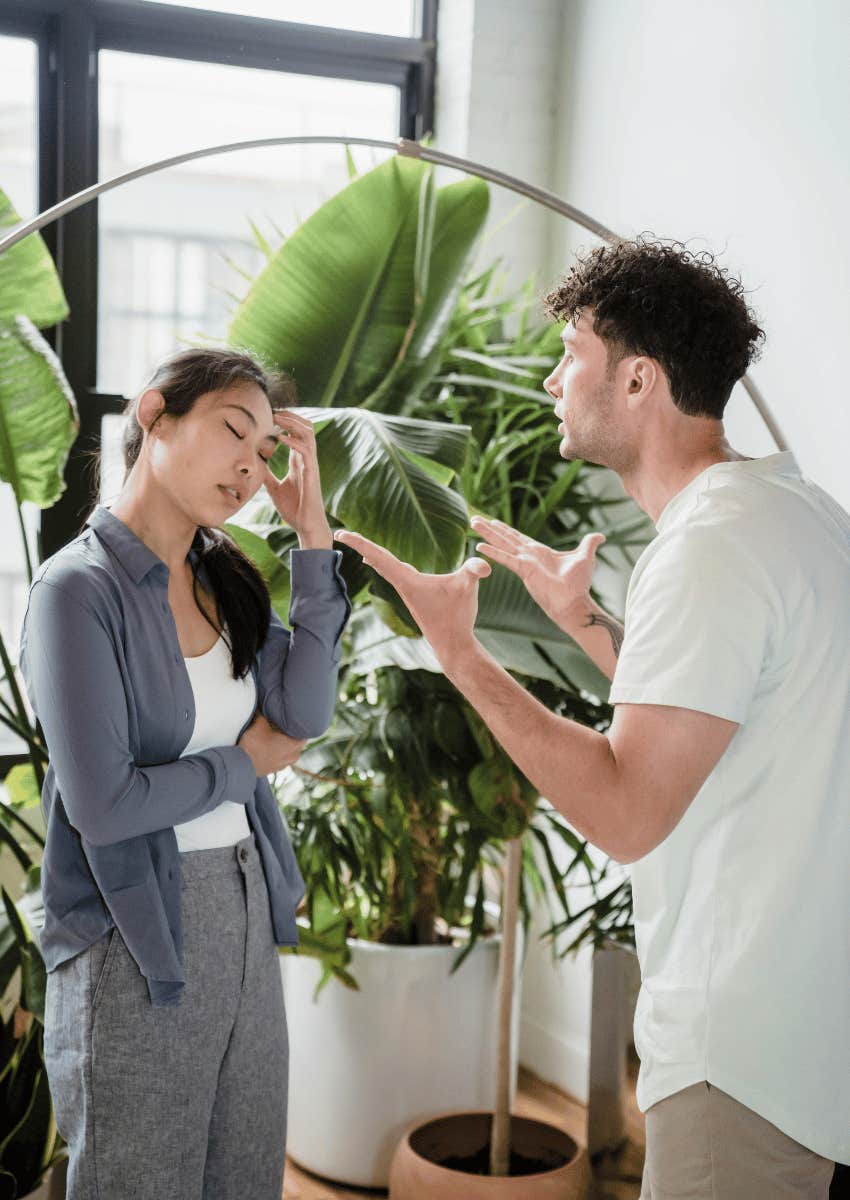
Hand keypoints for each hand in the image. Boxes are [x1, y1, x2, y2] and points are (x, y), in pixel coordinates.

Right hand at [238, 712, 307, 776]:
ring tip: (274, 733)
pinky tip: (267, 745)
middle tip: (281, 723)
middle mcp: (292, 757)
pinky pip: (280, 757)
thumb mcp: (259, 723)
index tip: (291, 718)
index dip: (297, 724)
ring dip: (283, 743)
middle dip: (290, 733)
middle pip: (296, 741)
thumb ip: (266, 713)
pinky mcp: (273, 769)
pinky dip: (277, 751)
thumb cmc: (252, 744)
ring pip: (289, 750)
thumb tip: (266, 704)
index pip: (303, 732)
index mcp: (294, 745)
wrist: (238, 765)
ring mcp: (283, 765)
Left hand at [263, 409, 327, 537]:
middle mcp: (306, 459)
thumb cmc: (294, 508)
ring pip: (308, 434)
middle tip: (272, 410)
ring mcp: (310, 465)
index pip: (295, 433)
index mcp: (299, 461)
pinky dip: (294, 442)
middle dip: (290, 416)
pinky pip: (306, 451)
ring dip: (293, 423)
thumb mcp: (275, 488)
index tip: (269, 415)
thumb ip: (267, 475)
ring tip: (277, 418)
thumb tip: (255, 467)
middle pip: (305, 427)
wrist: (306, 525)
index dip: (285, 421)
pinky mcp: (312, 473)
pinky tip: (280, 438)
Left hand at [332, 530, 490, 661]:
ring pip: (384, 567)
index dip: (360, 542)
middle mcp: (402, 584)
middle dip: (360, 544)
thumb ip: (474, 571)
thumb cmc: (457, 616)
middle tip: (340, 532)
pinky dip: (385, 563)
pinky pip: (394, 573)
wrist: (452, 644)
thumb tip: (484, 564)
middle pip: (377, 558)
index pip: (379, 555)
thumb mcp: (468, 587)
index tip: (340, 533)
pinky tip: (383, 563)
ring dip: (372, 554)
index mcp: (407, 579)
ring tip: (358, 545)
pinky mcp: (414, 595)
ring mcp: (407, 590)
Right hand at [470, 516, 604, 628]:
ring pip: (502, 544)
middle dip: (490, 529)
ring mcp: (524, 563)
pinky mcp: (524, 570)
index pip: (518, 538)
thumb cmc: (579, 584)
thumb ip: (589, 544)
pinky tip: (479, 546)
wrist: (575, 601)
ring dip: (488, 534)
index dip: (506, 529)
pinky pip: (506, 559)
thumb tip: (600, 536)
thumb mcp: (585, 556)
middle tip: (474, 519)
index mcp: (539, 552)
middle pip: (505, 538)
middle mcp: (528, 557)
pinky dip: (493, 552)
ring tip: (473, 523)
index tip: (493, 521)